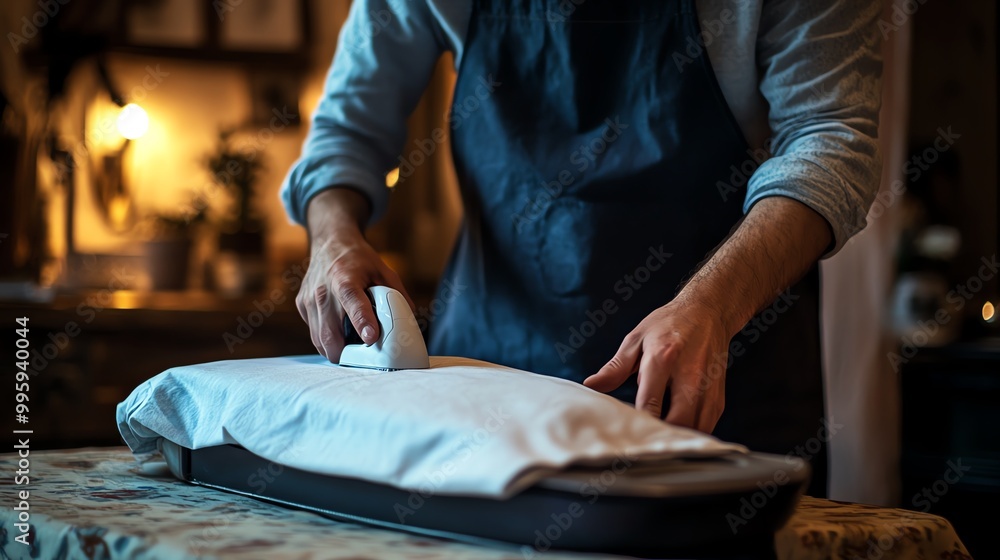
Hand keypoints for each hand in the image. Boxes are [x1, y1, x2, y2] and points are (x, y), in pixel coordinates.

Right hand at [295, 189, 413, 360]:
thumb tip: (409, 323)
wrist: (330, 242)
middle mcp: (323, 291)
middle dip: (346, 352)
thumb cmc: (359, 259)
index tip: (370, 338)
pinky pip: (314, 333)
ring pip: (319, 340)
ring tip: (351, 350)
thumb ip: (397, 297)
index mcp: (345, 279)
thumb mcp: (384, 271)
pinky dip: (326, 340)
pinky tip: (339, 334)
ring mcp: (309, 300)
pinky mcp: (302, 306)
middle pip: (330, 333)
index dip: (362, 322)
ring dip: (335, 350)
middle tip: (362, 358)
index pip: (353, 304)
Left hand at [583, 301, 729, 432]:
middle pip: (679, 420)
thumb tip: (591, 385)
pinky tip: (674, 431)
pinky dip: (690, 433)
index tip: (624, 435)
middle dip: (660, 435)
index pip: (650, 401)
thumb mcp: (636, 339)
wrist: (708, 312)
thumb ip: (615, 367)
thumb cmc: (668, 324)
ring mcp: (708, 387)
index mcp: (664, 357)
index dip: (637, 423)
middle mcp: (691, 374)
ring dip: (676, 437)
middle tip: (640, 441)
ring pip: (696, 428)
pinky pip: (706, 425)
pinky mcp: (719, 396)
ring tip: (656, 439)